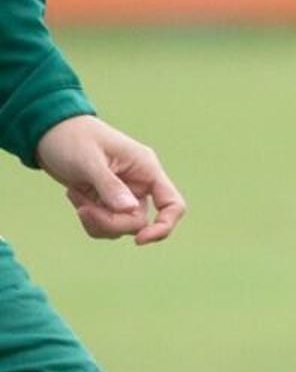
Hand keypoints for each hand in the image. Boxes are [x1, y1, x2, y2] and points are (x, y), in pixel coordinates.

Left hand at [36, 115, 186, 245]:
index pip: (172, 204)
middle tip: (82, 209)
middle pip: (138, 222)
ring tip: (74, 194)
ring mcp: (123, 194)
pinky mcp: (106, 201)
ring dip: (95, 219)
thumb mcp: (88, 160)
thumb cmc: (71, 137)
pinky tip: (74, 195)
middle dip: (109, 222)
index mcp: (146, 169)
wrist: (48, 131)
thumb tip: (129, 211)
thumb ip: (110, 186)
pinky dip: (88, 218)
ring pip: (120, 226)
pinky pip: (105, 224)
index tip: (139, 241)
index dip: (163, 226)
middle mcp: (140, 184)